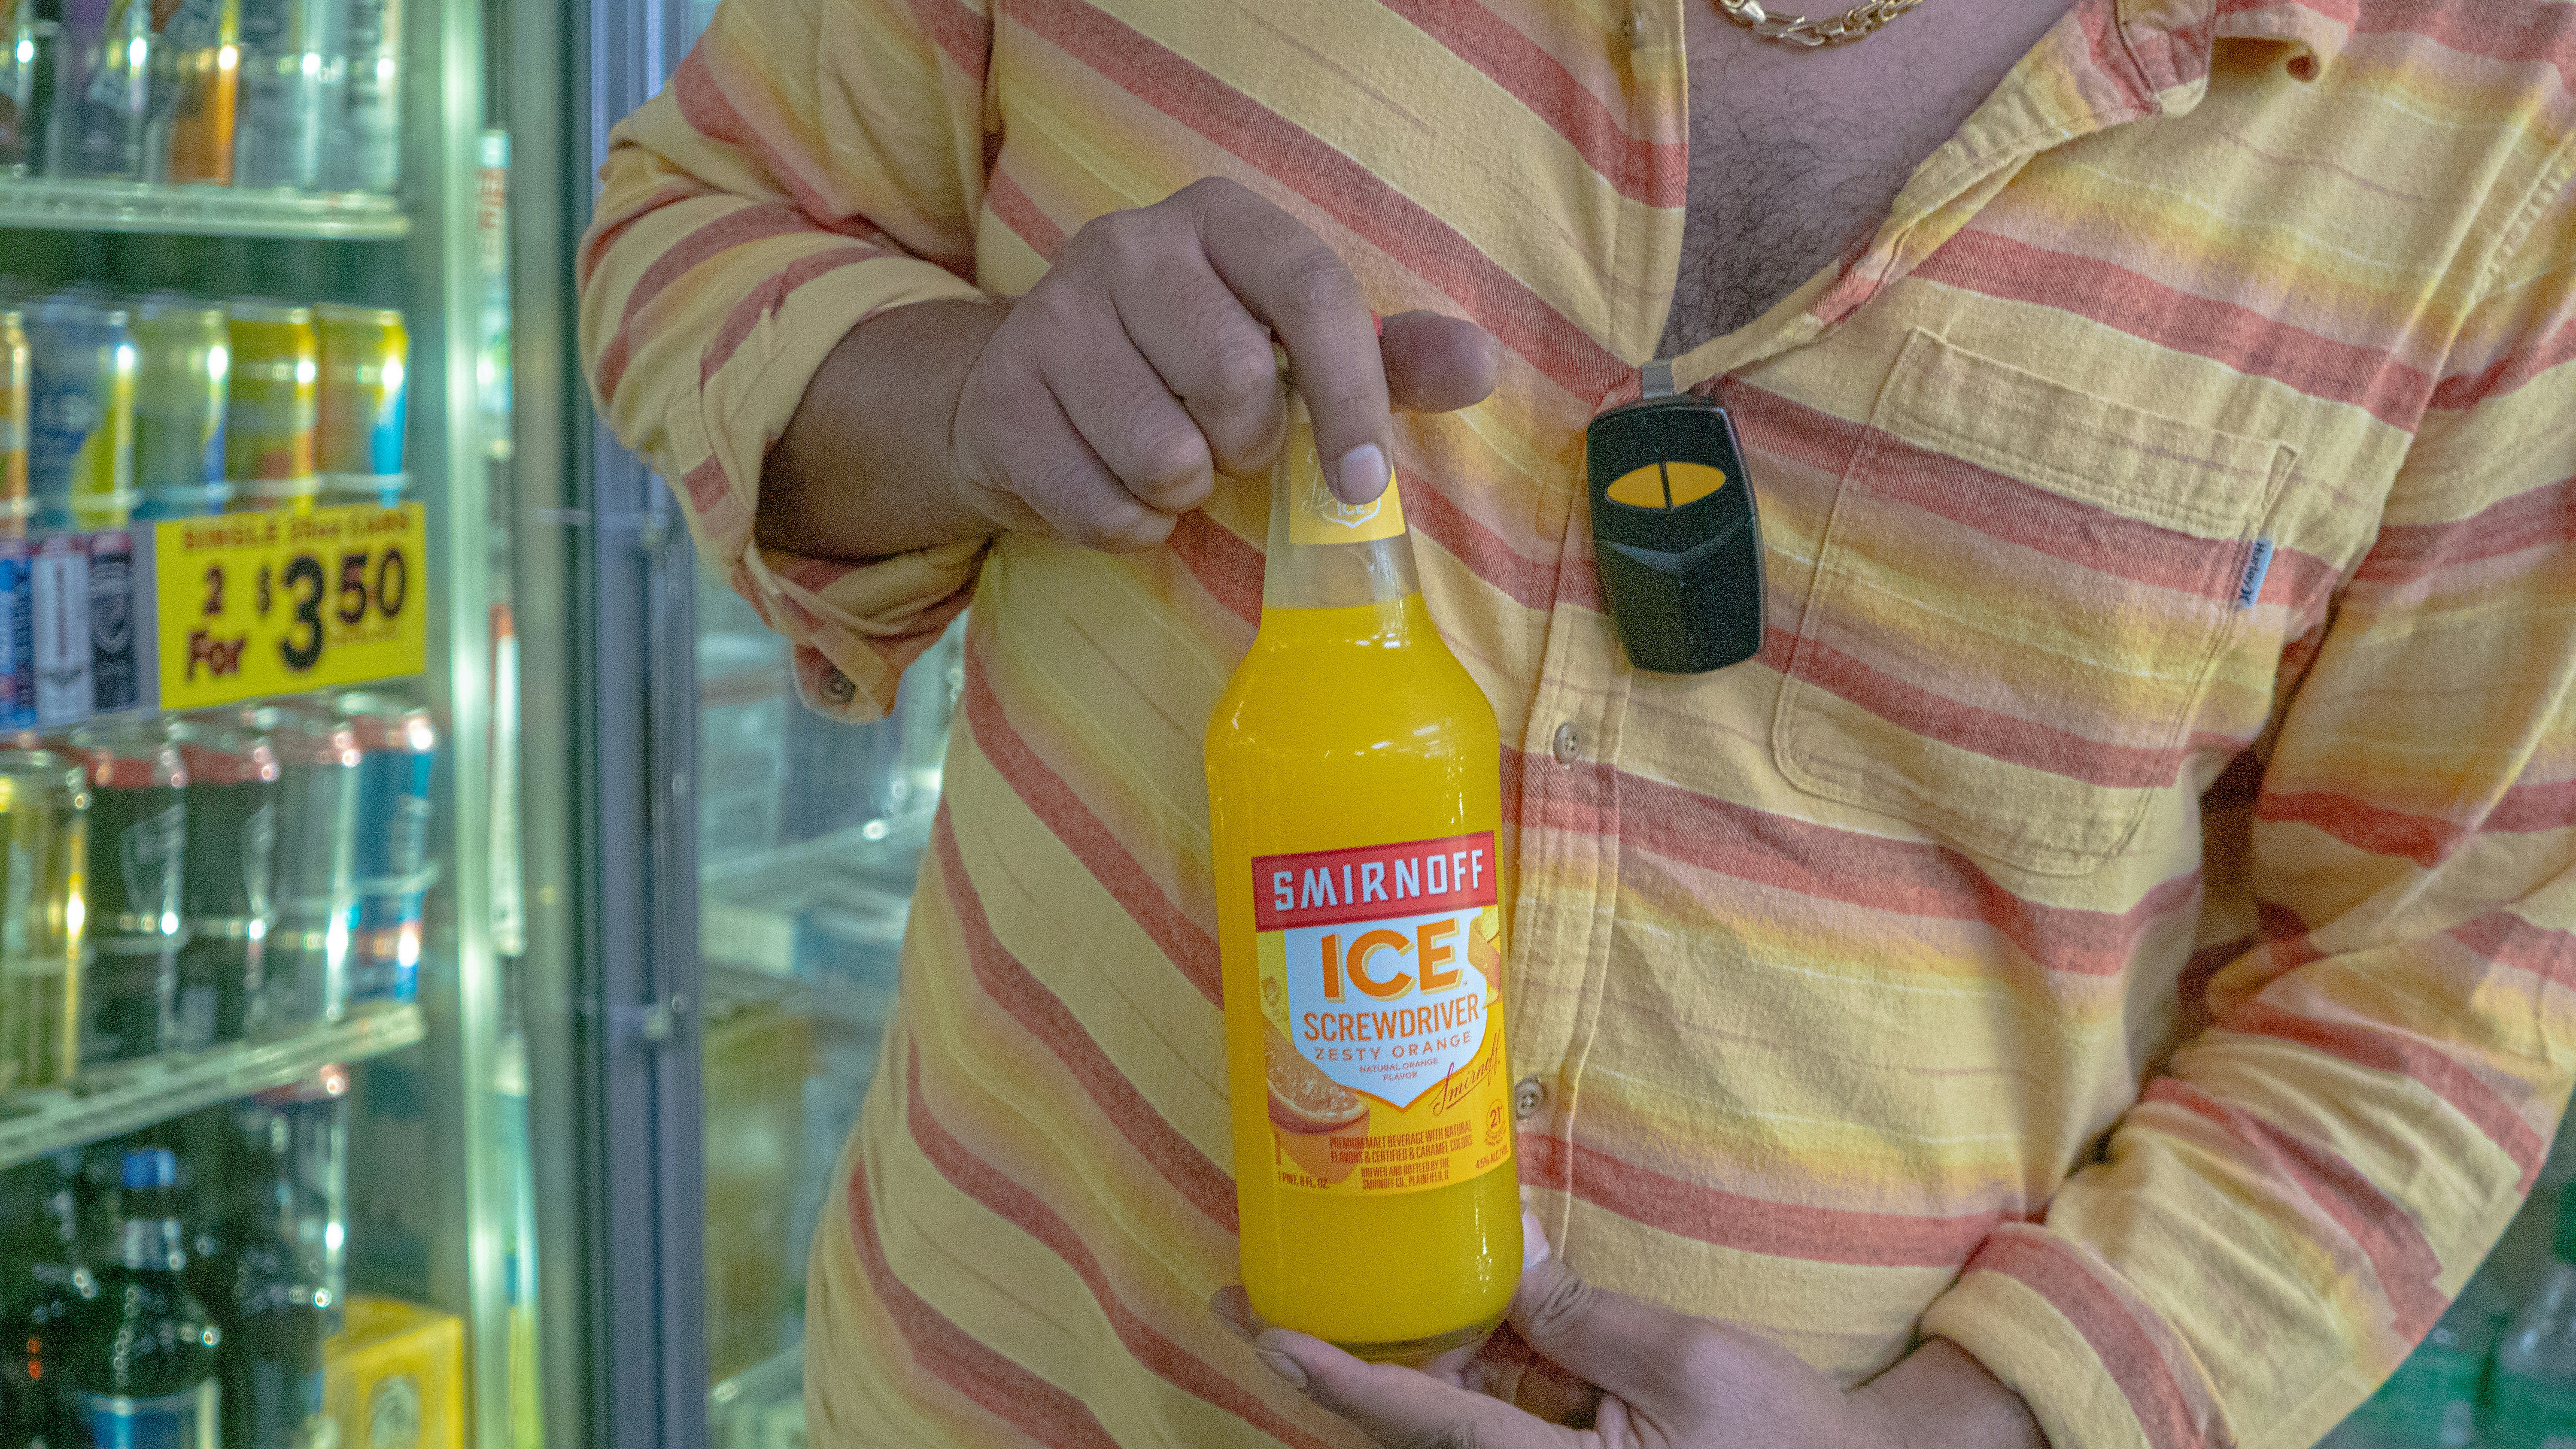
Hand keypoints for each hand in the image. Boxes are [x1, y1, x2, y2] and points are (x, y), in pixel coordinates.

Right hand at [946, 176, 1497, 550]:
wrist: (1031, 391)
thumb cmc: (1188, 366)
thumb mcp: (1295, 349)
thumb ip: (1391, 358)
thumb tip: (1481, 366)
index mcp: (1220, 220)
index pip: (1310, 292)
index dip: (1350, 394)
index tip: (1364, 480)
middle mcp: (1128, 245)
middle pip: (1233, 379)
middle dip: (1246, 445)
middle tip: (1226, 443)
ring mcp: (1053, 316)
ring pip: (1161, 453)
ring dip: (1182, 490)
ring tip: (1168, 462)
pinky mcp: (1001, 397)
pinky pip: (1101, 504)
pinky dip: (1128, 524)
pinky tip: (1116, 487)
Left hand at [1217, 1212, 2044, 1448]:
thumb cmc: (1778, 1435)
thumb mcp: (1682, 1360)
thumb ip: (1579, 1313)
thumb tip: (1499, 1241)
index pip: (1418, 1421)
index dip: (1336, 1373)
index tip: (1266, 1330)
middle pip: (1414, 1424)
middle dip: (1343, 1361)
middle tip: (1266, 1302)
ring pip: (1449, 1421)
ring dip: (1403, 1359)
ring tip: (1346, 1291)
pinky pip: (1493, 1422)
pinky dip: (1465, 1370)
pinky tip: (1449, 1316)